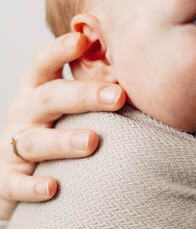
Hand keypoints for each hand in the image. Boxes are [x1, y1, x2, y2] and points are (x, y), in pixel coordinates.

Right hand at [0, 32, 125, 219]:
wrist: (16, 177)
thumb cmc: (57, 130)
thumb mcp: (68, 105)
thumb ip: (98, 88)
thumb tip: (148, 69)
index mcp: (39, 88)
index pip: (45, 62)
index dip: (60, 49)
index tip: (82, 40)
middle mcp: (24, 112)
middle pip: (50, 97)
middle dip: (83, 95)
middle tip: (118, 95)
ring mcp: (12, 146)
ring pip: (35, 140)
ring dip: (63, 141)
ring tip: (92, 142)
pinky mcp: (7, 180)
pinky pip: (16, 183)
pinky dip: (32, 186)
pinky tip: (52, 188)